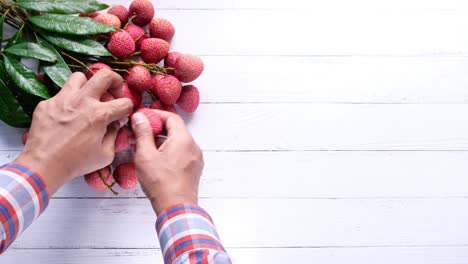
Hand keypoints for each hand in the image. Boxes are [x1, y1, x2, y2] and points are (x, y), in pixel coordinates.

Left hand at [15, 70, 132, 194]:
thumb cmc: (76, 163)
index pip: (125, 102)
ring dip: (88, 86)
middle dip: (115, 81)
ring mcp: (62, 99)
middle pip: (105, 75)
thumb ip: (114, 135)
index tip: (122, 115)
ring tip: (87, 99)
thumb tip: (116, 123)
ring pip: (80, 77)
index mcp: (100, 114)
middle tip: (112, 93)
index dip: (127, 109)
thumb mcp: (106, 154)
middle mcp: (82, 101)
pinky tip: (66, 116)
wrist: (43, 165)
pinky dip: (68, 102)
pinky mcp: (47, 103)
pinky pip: (61, 95)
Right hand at [131, 110, 203, 214]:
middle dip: (156, 129)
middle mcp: (193, 146)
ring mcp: (195, 158)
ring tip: (143, 148)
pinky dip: (168, 152)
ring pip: (177, 142)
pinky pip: (181, 153)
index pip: (171, 117)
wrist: (176, 208)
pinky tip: (154, 159)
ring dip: (161, 141)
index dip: (155, 115)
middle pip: (175, 130)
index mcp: (183, 139)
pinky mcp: (194, 169)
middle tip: (138, 133)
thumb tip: (139, 117)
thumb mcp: (146, 155)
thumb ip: (142, 133)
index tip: (142, 118)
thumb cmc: (161, 182)